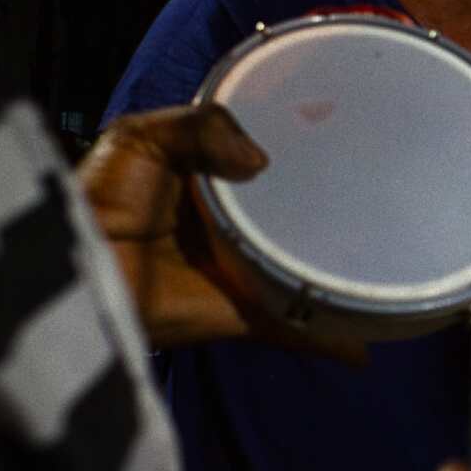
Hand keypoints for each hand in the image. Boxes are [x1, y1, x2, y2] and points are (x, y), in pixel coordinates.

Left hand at [78, 104, 361, 362]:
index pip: (268, 162)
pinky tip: (366, 344)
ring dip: (341, 275)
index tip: (345, 133)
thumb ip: (201, 127)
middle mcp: (232, 227)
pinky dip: (330, 341)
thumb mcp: (142, 137)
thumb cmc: (101, 200)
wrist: (79, 269)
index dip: (303, 149)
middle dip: (335, 209)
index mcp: (209, 181)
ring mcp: (241, 272)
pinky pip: (295, 329)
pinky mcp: (242, 314)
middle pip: (296, 217)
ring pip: (304, 273)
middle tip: (382, 192)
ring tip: (392, 265)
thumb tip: (260, 161)